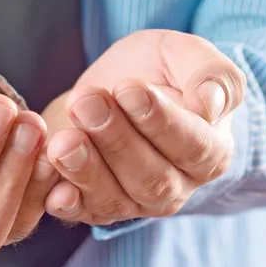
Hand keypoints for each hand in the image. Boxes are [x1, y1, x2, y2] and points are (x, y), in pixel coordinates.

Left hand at [43, 30, 245, 223]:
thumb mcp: (184, 54)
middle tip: (86, 103)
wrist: (109, 89)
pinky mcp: (94, 206)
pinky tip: (54, 190)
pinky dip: (67, 203)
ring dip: (86, 170)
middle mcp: (175, 186)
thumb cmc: (154, 69)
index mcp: (210, 151)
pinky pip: (81, 212)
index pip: (193, 146)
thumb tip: (210, 106)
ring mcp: (134, 201)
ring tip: (64, 140)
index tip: (128, 90)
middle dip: (115, 140)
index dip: (160, 121)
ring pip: (114, 199)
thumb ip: (211, 74)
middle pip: (151, 177)